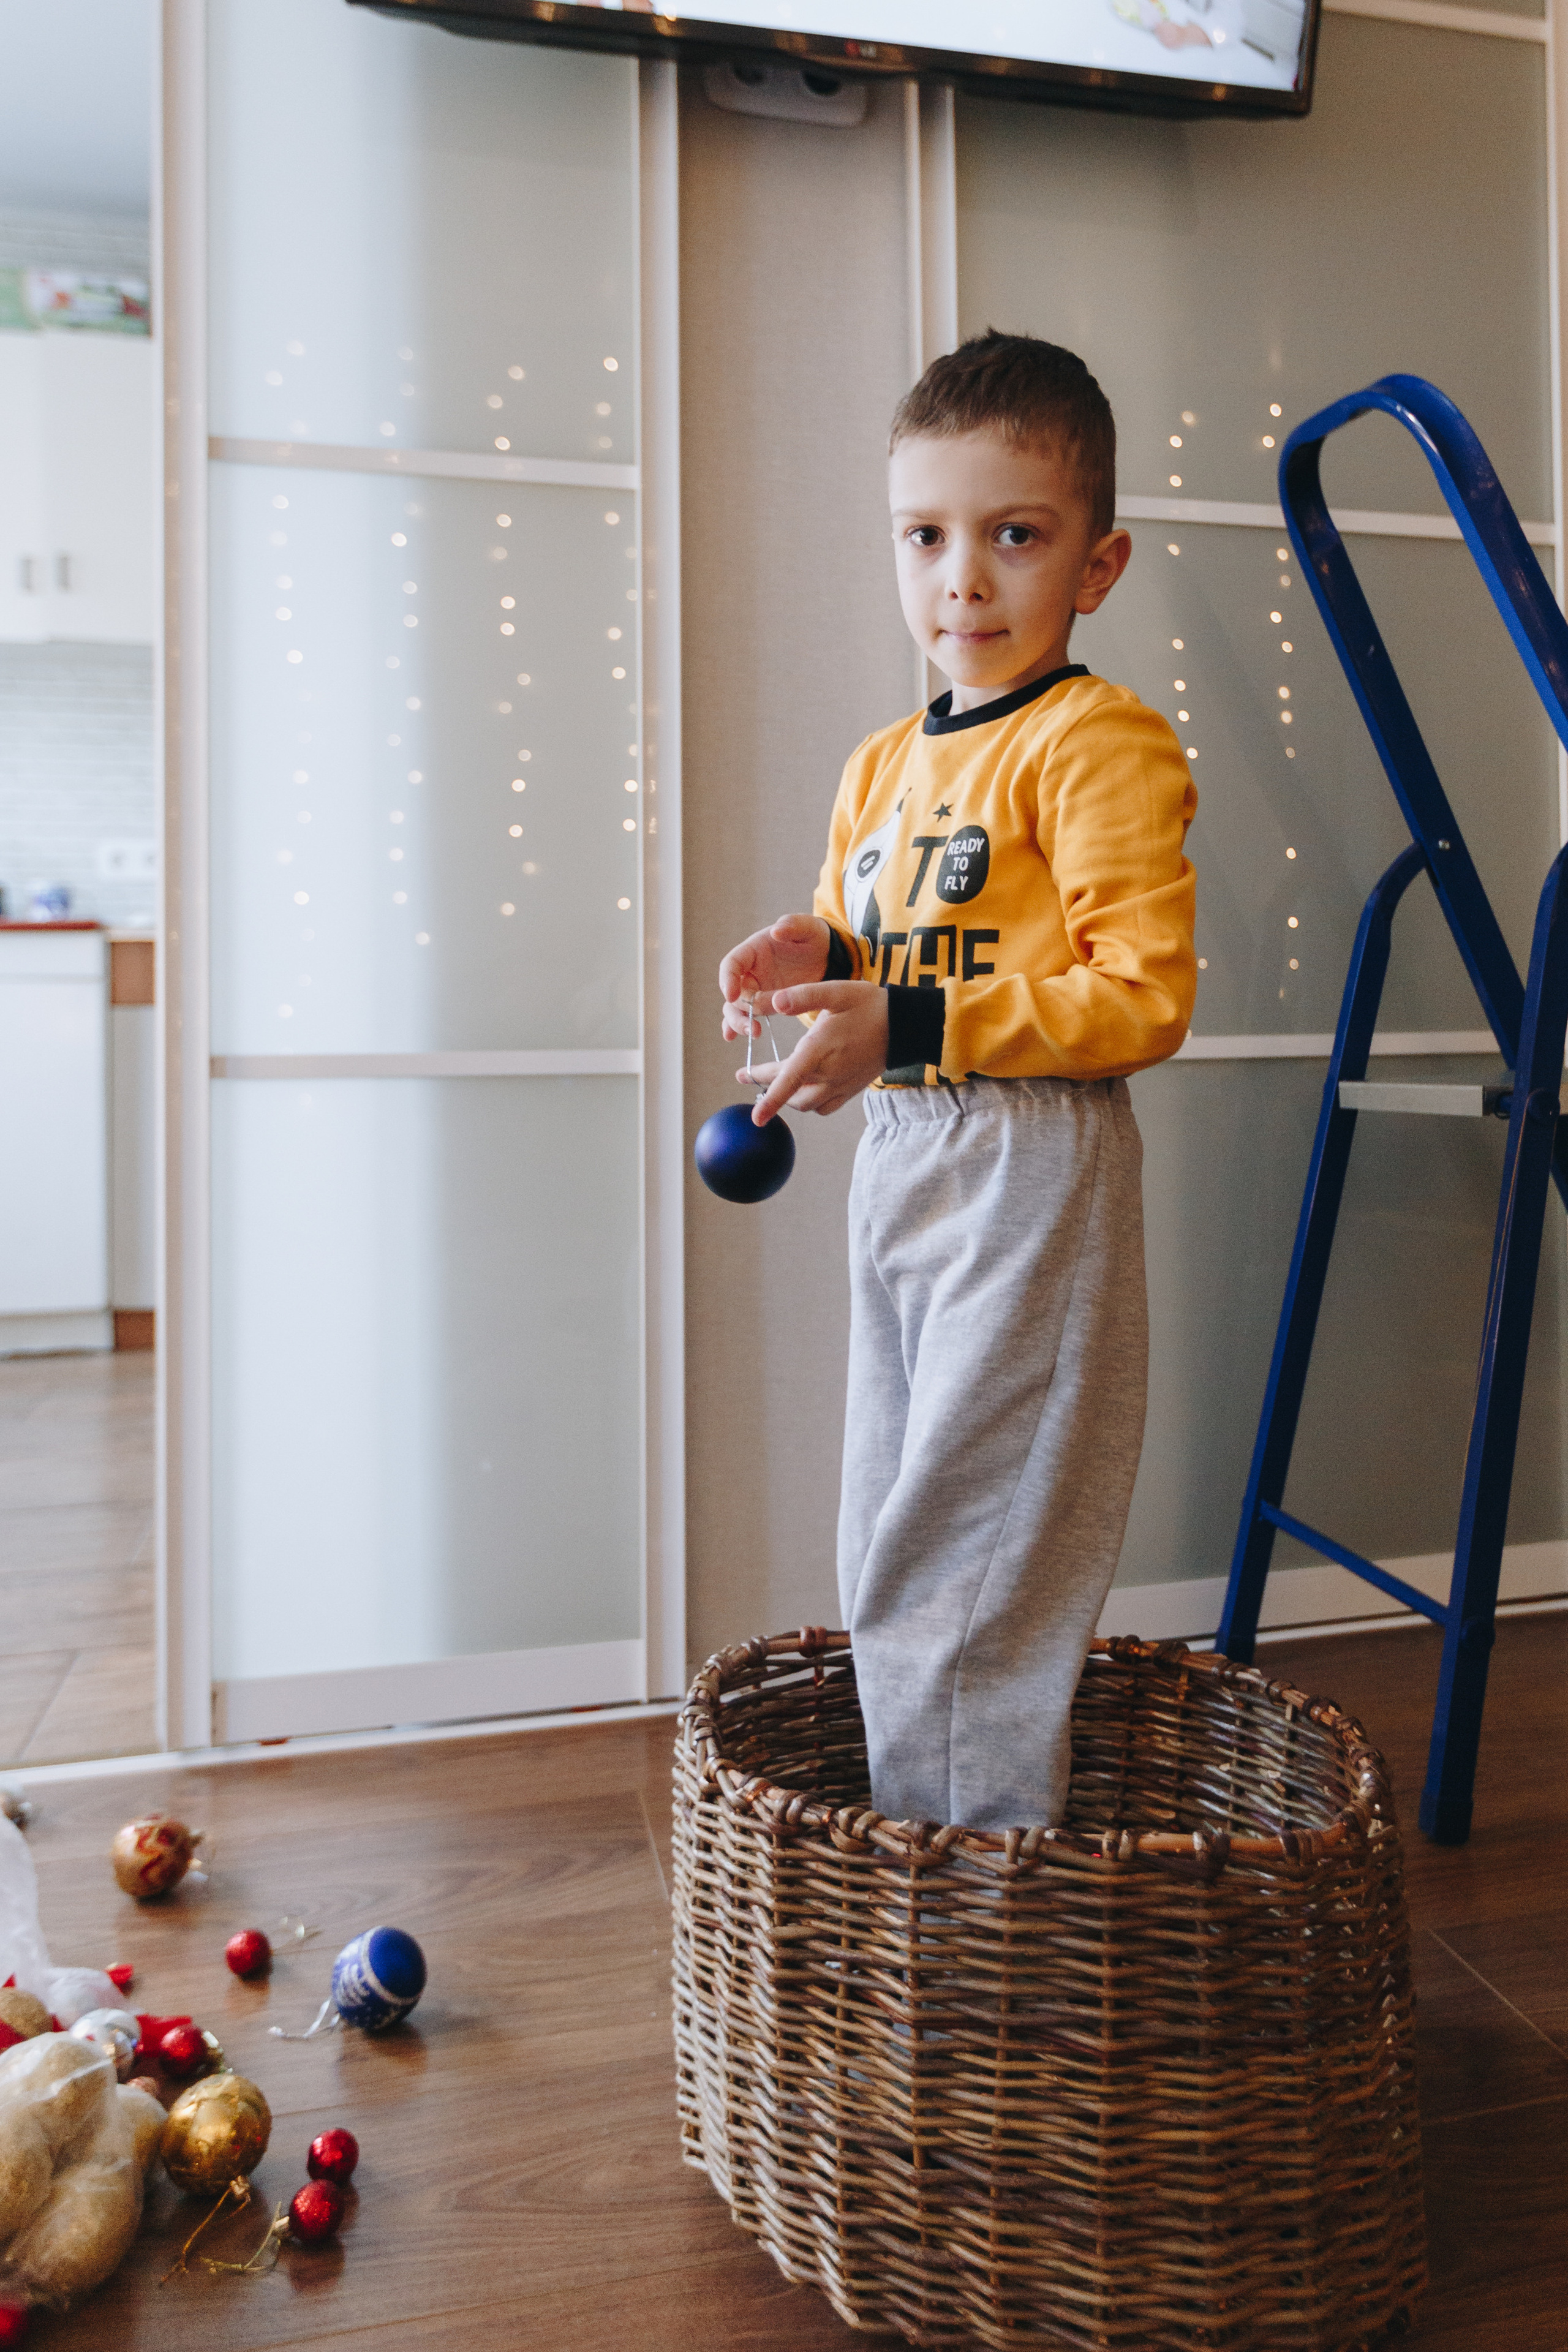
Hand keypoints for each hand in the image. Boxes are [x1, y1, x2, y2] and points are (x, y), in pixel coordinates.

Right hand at [719, 914, 829, 1040]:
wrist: (826, 956)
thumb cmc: (814, 938)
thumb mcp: (809, 928)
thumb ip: (794, 925)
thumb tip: (776, 930)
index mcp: (754, 949)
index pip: (732, 963)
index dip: (728, 979)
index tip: (731, 995)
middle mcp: (750, 970)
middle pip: (732, 991)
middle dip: (737, 1009)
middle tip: (750, 1024)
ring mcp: (755, 987)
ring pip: (736, 1007)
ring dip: (738, 1021)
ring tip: (753, 1033)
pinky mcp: (764, 1001)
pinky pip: (745, 1015)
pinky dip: (737, 1026)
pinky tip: (732, 1038)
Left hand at [741, 981, 888, 1121]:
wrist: (906, 1026)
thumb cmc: (870, 1005)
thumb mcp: (836, 991)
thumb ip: (802, 996)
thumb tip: (771, 1003)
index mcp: (820, 1050)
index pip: (788, 1081)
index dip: (770, 1101)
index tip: (755, 1118)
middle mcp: (829, 1074)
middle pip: (790, 1094)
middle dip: (766, 1089)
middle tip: (746, 1075)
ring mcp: (841, 1085)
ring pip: (805, 1104)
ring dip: (787, 1097)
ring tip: (773, 1081)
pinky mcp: (850, 1090)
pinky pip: (824, 1107)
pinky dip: (809, 1102)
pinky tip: (804, 1088)